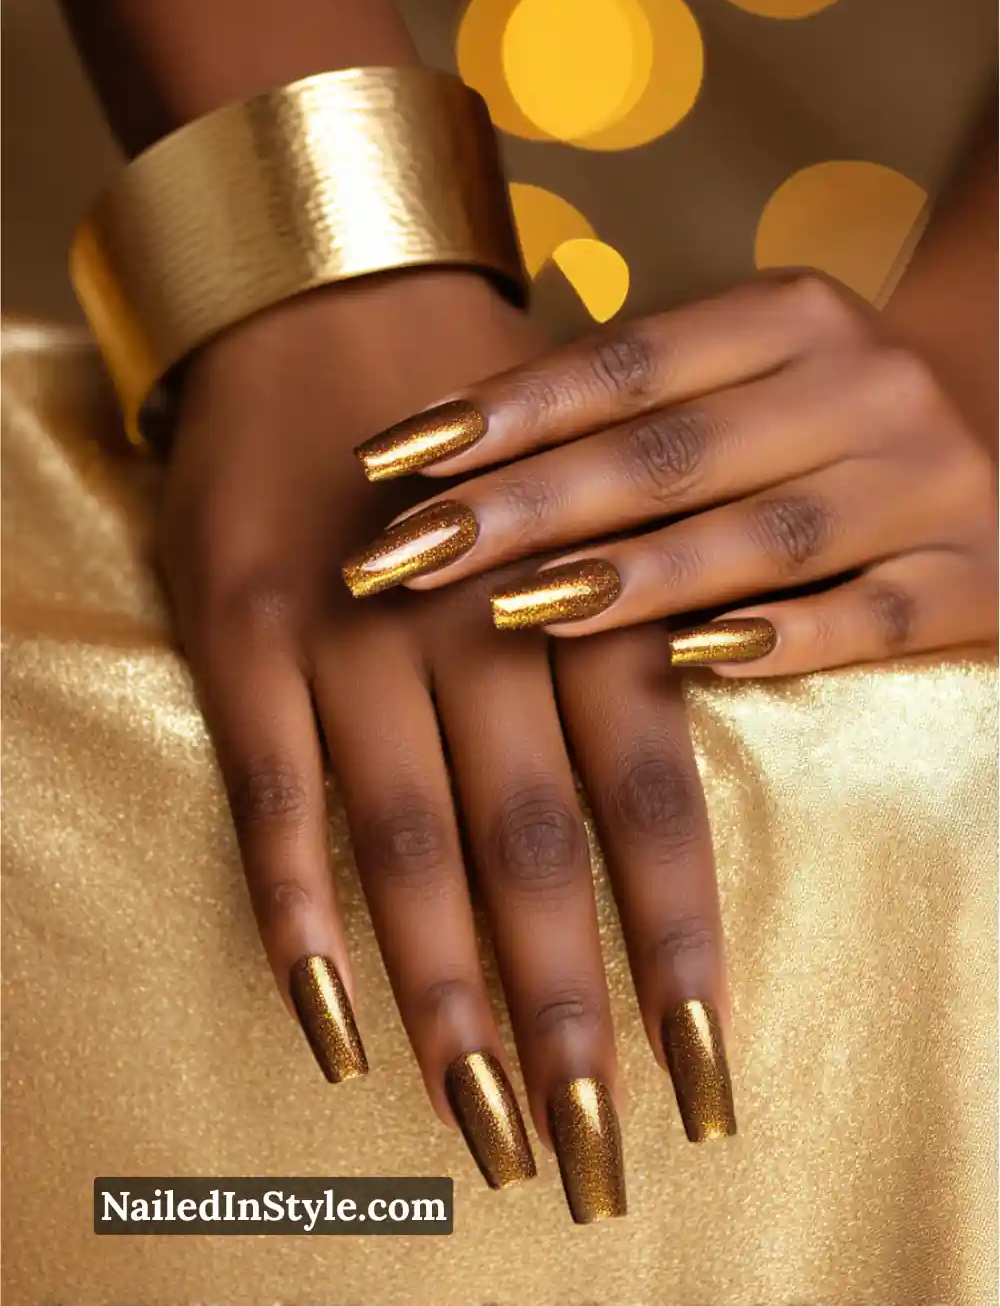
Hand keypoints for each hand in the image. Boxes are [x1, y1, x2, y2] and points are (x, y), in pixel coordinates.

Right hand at [159, 271, 735, 1225]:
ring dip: (440, 992)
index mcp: (582, 596)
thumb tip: (660, 830)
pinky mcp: (243, 629)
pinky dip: (294, 909)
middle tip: (585, 1145)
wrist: (333, 298)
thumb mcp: (588, 516)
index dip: (675, 945)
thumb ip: (625, 654)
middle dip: (564, 1007)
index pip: (648, 801)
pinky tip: (324, 1016)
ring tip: (474, 1117)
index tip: (701, 1075)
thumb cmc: (485, 430)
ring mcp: (349, 629)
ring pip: (404, 840)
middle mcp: (476, 623)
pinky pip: (271, 791)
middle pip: (531, 847)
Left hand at [344, 272, 997, 674]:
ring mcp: (928, 481)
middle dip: (530, 505)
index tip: (392, 457)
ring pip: (764, 535)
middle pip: (673, 451)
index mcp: (794, 313)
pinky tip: (692, 658)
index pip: (626, 362)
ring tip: (512, 607)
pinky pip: (870, 617)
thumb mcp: (747, 370)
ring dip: (634, 576)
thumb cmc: (820, 410)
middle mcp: (865, 385)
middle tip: (411, 553)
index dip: (506, 410)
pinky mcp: (973, 578)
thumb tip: (449, 453)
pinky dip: (785, 639)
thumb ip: (633, 406)